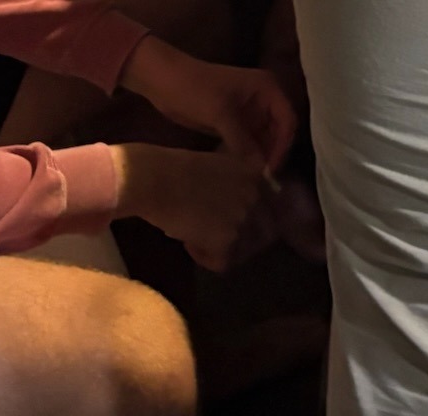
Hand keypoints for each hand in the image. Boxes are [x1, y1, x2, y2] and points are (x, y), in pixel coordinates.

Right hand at [112, 143, 280, 272]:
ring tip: (196, 238)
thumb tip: (241, 211)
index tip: (233, 225)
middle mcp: (256, 196)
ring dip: (222, 249)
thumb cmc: (173, 169)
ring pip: (244, 250)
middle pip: (263, 234)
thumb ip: (236, 184)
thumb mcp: (216, 165)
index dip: (254, 222)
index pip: (273, 209)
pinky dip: (204, 258)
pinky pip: (222, 262)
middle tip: (214, 238)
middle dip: (240, 239)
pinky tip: (188, 245)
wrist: (153, 180)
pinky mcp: (227, 239)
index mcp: (255, 175)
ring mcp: (244, 218)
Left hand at [119, 37, 297, 173]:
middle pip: (278, 131)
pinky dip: (245, 155)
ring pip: (262, 139)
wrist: (163, 81)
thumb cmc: (195, 88)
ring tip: (251, 178)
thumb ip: (242, 141)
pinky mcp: (234, 122)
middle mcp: (263, 99)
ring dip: (258, 157)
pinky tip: (238, 170)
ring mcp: (248, 111)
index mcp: (267, 88)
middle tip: (262, 179)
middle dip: (271, 153)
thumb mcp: (220, 113)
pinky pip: (247, 142)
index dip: (282, 145)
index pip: (287, 120)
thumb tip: (259, 169)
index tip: (271, 168)